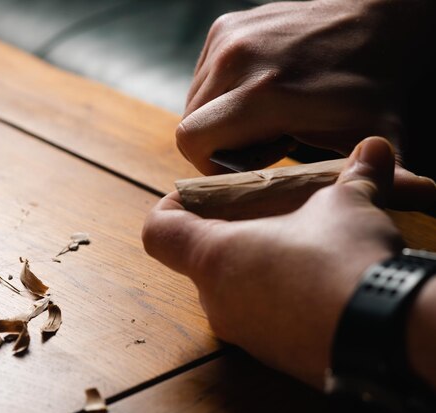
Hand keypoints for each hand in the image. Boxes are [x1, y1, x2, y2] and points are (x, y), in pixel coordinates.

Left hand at [143, 137, 403, 387]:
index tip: (196, 194)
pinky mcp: (275, 356)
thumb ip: (352, 176)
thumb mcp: (346, 206)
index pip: (158, 232)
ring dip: (258, 264)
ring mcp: (244, 334)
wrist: (388, 337)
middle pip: (199, 257)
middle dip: (229, 232)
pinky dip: (280, 297)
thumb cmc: (347, 264)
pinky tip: (322, 284)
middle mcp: (218, 300)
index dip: (170, 207)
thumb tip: (374, 150)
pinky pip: (263, 317)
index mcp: (215, 257)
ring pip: (233, 288)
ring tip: (302, 247)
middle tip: (266, 215)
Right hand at [177, 0, 435, 208]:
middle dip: (217, 144)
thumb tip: (402, 212)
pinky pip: (203, 74)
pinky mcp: (227, 26)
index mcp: (262, 95)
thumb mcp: (378, 139)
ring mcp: (228, 38)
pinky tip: (259, 91)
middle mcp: (235, 60)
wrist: (385, 19)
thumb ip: (373, 182)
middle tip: (262, 143)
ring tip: (264, 117)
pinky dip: (221, 92)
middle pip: (190, 124)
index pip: (193, 142)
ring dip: (219, 117)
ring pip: (194, 100)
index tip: (248, 168)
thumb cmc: (378, 85)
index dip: (211, 167)